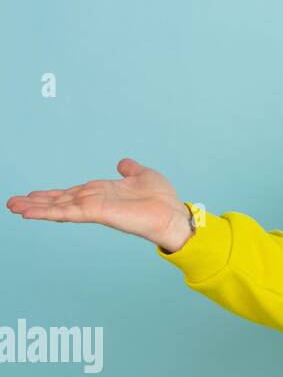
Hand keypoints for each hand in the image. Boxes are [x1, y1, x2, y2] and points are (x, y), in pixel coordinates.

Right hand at [6, 158, 193, 252]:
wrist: (172, 214)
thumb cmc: (162, 199)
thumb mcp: (143, 176)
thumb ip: (130, 170)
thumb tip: (123, 163)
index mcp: (102, 192)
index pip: (71, 193)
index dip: (52, 194)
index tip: (33, 194)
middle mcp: (95, 201)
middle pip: (59, 201)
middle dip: (36, 202)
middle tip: (12, 202)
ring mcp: (94, 208)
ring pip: (59, 207)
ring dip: (36, 207)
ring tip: (13, 206)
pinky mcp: (97, 213)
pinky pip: (69, 212)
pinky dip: (49, 212)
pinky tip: (32, 212)